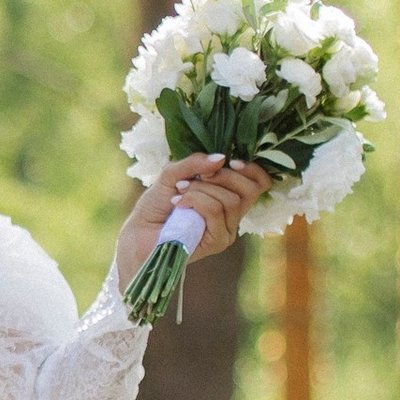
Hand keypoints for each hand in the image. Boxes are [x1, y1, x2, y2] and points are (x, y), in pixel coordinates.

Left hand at [113, 152, 274, 287]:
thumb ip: (195, 164)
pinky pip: (215, 211)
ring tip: (179, 193)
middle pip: (249, 190)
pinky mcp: (216, 242)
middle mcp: (232, 216)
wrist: (139, 233)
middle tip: (195, 178)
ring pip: (229, 200)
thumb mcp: (173, 175)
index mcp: (228, 198)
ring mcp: (226, 231)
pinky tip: (178, 203)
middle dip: (222, 176)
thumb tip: (221, 158)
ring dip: (200, 190)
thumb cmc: (156, 206)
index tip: (230, 160)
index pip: (260, 184)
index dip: (252, 169)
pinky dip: (195, 200)